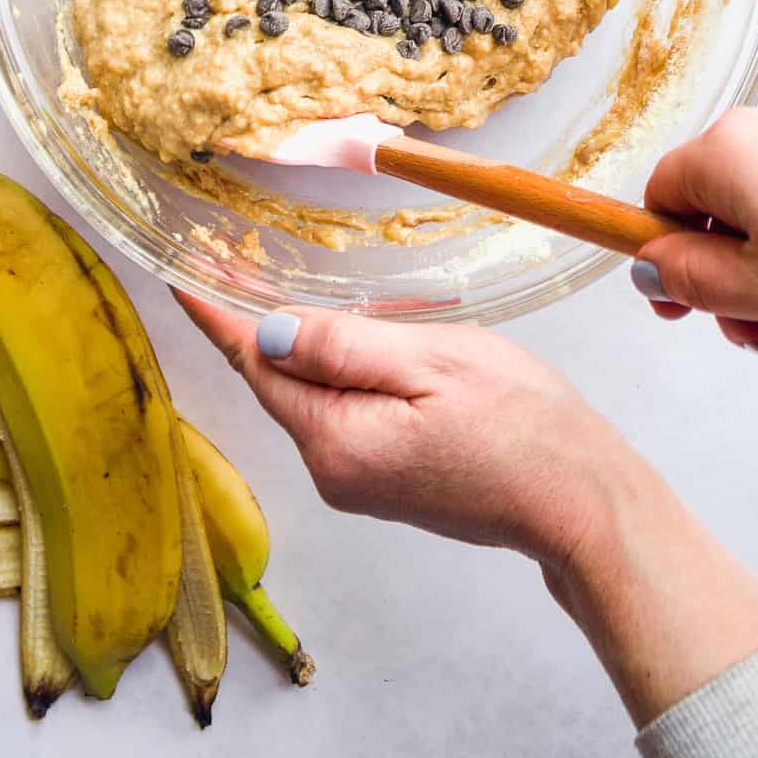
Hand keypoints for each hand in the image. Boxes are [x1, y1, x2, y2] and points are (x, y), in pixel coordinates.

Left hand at [175, 295, 757, 723]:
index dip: (216, 316)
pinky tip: (367, 341)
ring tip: (311, 288)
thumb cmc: (520, 424)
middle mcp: (333, 470)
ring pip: (314, 395)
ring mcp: (359, 480)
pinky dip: (342, 372)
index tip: (179, 276)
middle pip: (279, 381)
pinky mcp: (386, 480)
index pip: (256, 364)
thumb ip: (344, 345)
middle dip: (263, 323)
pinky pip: (344, 411)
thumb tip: (269, 331)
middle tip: (241, 258)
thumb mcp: (431, 362)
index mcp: (335, 438)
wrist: (579, 500)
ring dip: (311, 345)